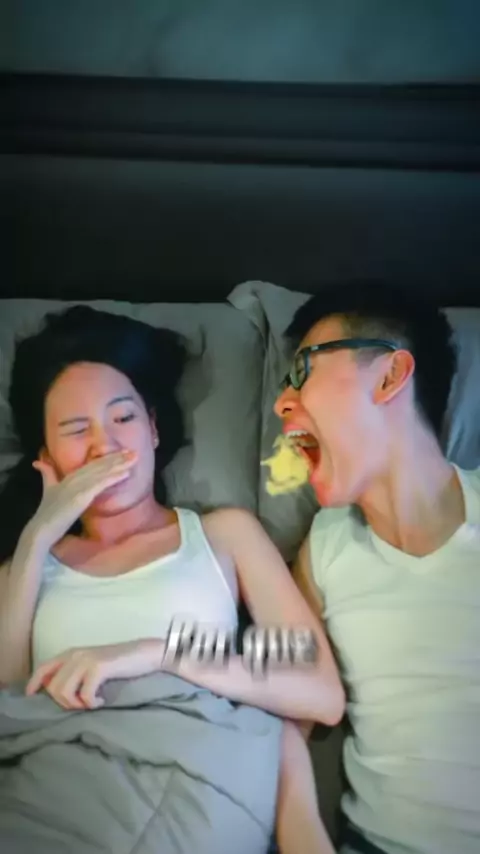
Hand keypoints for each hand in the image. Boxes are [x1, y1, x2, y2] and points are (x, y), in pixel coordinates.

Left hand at [25, 639, 163, 709]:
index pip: (43, 668)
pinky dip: (90, 703)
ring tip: (89, 703)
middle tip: (81, 705)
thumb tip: (54, 690)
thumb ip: (74, 672)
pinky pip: (84, 695)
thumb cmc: (119, 663)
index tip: (32, 697)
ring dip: (75, 704)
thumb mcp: (91, 665)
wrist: (144, 653)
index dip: (34, 684)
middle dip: (63, 702)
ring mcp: (86, 660)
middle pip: (53, 686)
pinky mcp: (99, 668)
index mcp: (71, 653)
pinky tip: (100, 701)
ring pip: (64, 691)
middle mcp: (75, 654)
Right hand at [28, 450, 136, 551]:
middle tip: (134, 452)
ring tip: (135, 458)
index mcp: (69, 476)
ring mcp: (77, 486)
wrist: (41, 529)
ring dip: (119, 464)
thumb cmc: (46, 512)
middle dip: (118, 458)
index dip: (108, 457)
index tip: (123, 453)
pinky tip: (125, 474)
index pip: (92, 464)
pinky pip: (100, 485)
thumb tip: (38, 462)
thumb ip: (47, 474)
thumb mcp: (48, 489)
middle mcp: (74, 478)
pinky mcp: (80, 496)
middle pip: (99, 465)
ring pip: (102, 472)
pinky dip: (113, 478)